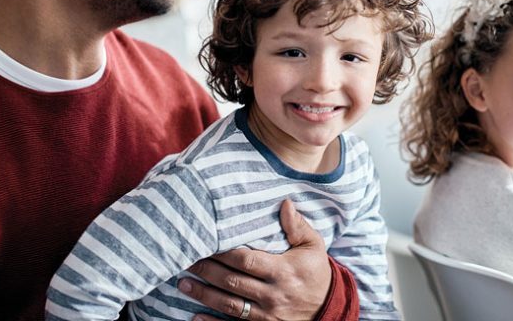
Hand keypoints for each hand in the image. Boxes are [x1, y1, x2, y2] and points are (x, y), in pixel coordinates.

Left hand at [182, 199, 331, 320]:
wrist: (329, 307)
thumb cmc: (315, 271)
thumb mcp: (313, 246)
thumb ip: (298, 226)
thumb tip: (284, 203)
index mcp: (283, 271)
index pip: (246, 260)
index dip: (223, 253)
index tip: (205, 242)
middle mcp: (273, 294)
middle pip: (233, 282)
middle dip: (207, 271)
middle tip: (186, 260)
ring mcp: (267, 314)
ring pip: (230, 305)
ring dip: (204, 295)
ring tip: (184, 283)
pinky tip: (195, 316)